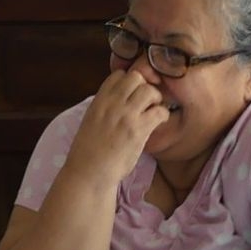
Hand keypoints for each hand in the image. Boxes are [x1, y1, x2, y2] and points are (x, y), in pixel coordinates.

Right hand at [67, 68, 169, 184]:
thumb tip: (118, 100)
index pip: (117, 75)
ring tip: (152, 111)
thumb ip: (103, 108)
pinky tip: (157, 123)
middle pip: (136, 77)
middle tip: (146, 102)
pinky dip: (162, 115)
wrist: (88, 173)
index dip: (128, 82)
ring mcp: (125, 116)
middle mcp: (111, 105)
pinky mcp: (138, 130)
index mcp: (98, 102)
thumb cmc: (87, 153)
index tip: (132, 94)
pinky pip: (160, 111)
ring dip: (155, 99)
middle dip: (144, 86)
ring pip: (149, 90)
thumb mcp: (89, 122)